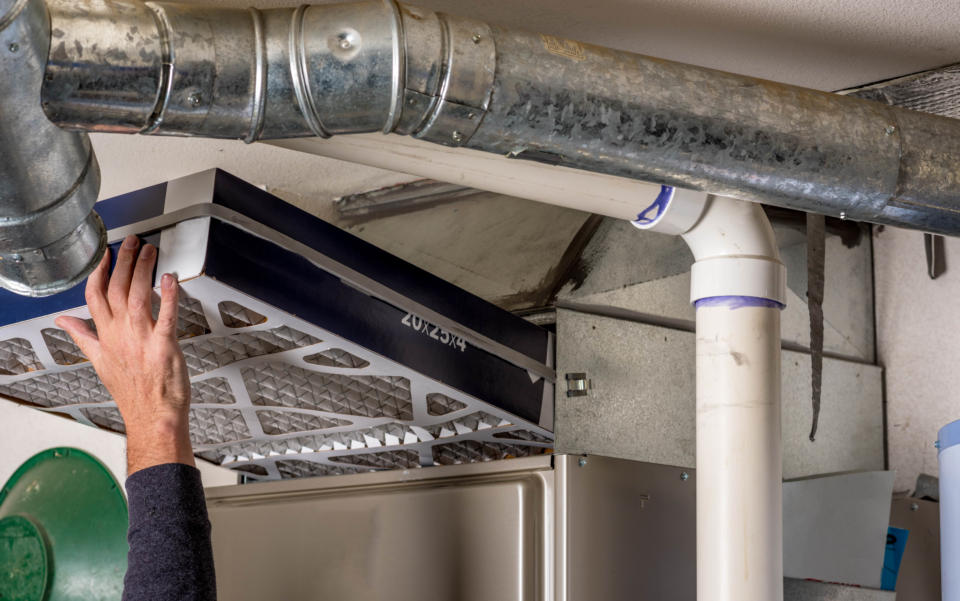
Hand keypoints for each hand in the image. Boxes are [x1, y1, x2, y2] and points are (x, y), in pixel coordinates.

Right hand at [55, 235, 194, 473]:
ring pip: (138, 296)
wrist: (152, 418)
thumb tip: (64, 322)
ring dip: (143, 270)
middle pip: (116, 289)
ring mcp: (142, 340)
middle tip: (132, 241)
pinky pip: (166, 316)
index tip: (105, 254)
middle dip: (123, 261)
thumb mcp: (100, 362)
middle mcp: (121, 335)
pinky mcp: (164, 346)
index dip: (99, 272)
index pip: (95, 297)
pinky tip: (171, 278)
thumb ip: (82, 337)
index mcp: (105, 337)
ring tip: (149, 251)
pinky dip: (169, 296)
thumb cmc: (133, 393)